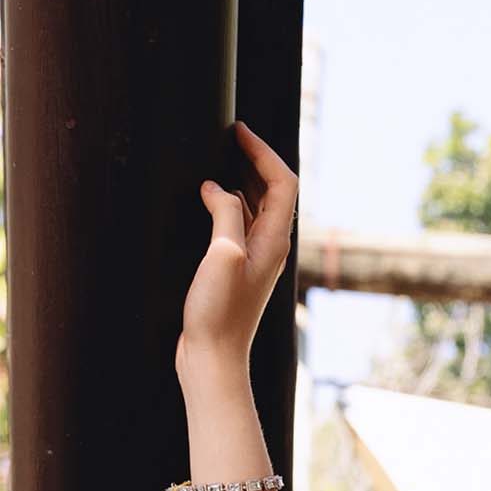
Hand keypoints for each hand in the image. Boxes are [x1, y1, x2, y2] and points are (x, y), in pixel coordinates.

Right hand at [176, 118, 297, 382]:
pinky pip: (239, 224)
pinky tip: (208, 198)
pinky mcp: (236, 269)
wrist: (213, 359)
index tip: (238, 131)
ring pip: (256, 207)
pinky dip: (228, 203)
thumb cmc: (219, 314)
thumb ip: (226, 214)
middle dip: (255, 160)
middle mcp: (270, 247)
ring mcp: (254, 258)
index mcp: (274, 241)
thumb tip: (217, 187)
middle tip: (228, 136)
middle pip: (273, 192)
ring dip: (241, 179)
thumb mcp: (223, 254)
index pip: (282, 183)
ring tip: (218, 157)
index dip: (264, 153)